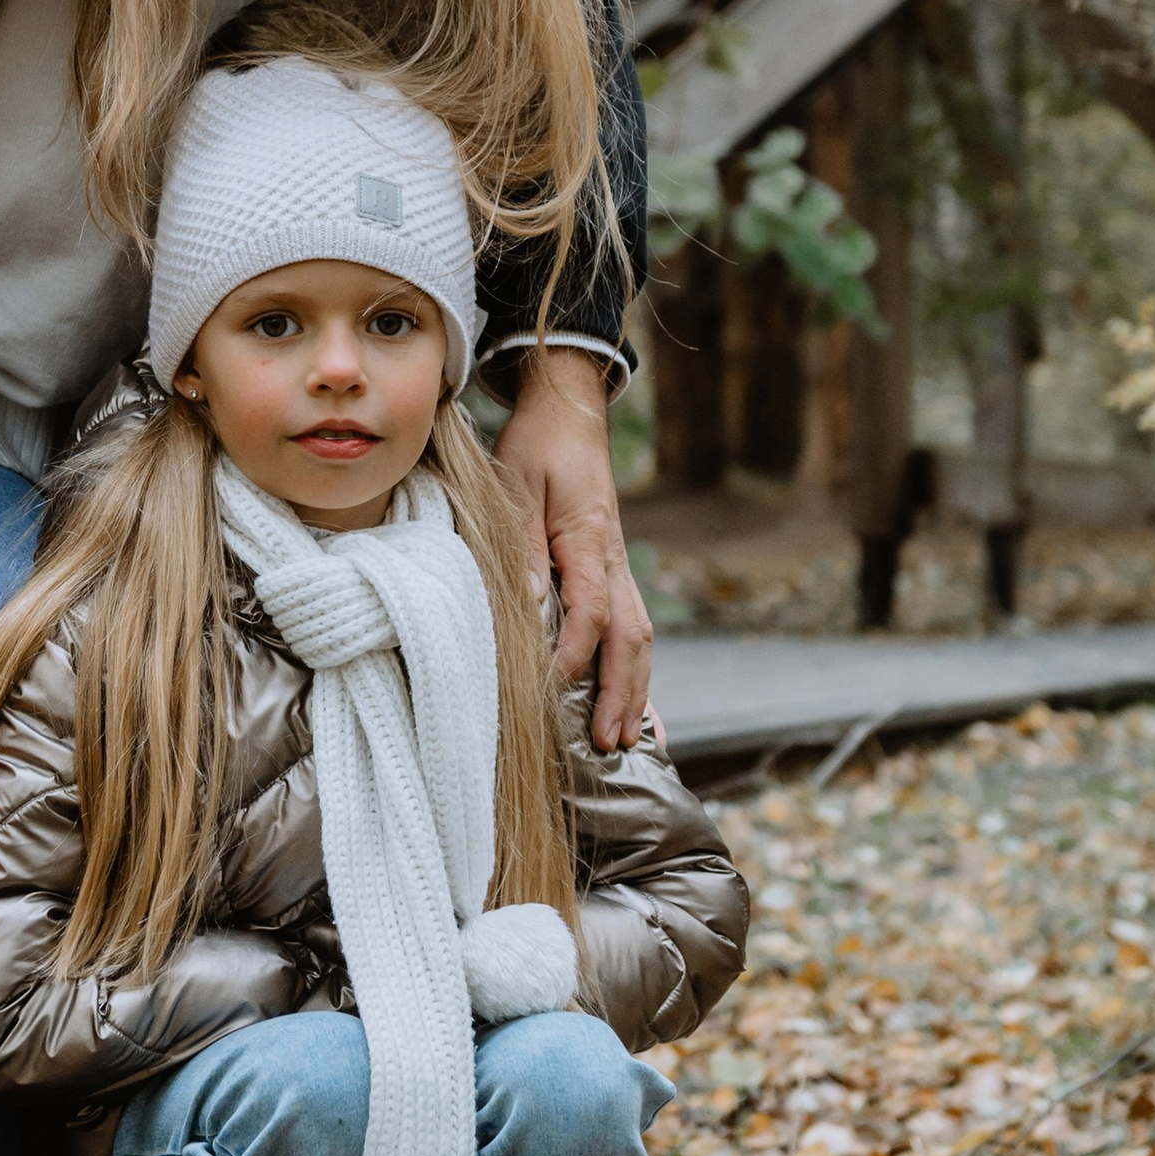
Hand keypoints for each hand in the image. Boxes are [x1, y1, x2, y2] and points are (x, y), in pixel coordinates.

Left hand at [497, 348, 651, 751]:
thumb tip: (526, 606)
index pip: (590, 612)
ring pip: (639, 637)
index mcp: (589, 540)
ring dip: (636, 689)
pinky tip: (636, 704)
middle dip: (623, 693)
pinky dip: (637, 669)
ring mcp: (619, 566)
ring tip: (627, 740)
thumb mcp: (515, 487)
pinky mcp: (613, 568)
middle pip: (630, 637)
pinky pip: (632, 625)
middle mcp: (614, 560)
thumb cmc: (536, 446)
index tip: (552, 690)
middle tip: (610, 744)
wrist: (570, 411)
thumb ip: (520, 547)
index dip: (574, 655)